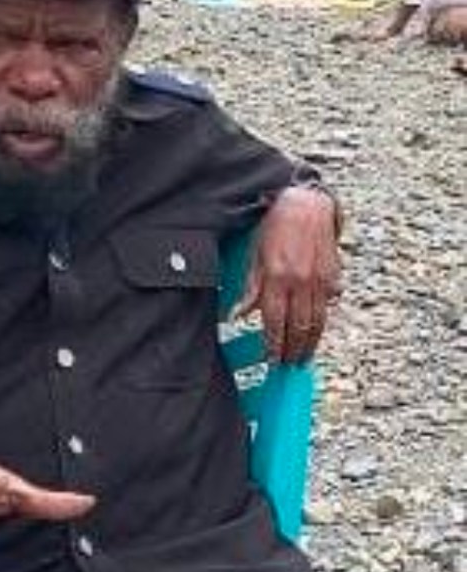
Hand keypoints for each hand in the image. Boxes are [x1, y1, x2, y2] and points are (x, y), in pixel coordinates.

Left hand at [235, 186, 341, 362]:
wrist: (305, 205)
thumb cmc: (274, 228)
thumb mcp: (253, 256)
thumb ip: (249, 288)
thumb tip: (237, 315)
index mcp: (277, 278)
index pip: (275, 322)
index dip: (274, 345)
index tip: (271, 360)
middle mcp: (301, 282)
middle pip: (299, 327)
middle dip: (294, 350)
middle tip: (289, 366)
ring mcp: (320, 280)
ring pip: (318, 322)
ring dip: (310, 343)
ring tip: (303, 358)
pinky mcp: (334, 276)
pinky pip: (329, 307)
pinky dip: (323, 322)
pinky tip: (316, 333)